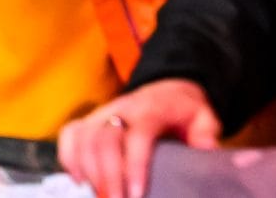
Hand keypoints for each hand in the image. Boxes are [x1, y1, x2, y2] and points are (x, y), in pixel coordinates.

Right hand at [57, 79, 221, 197]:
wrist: (169, 89)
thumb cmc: (183, 111)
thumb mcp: (204, 117)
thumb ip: (206, 133)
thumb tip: (206, 151)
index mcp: (152, 107)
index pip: (138, 133)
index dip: (134, 165)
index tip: (135, 194)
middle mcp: (122, 107)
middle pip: (104, 138)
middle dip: (107, 177)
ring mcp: (102, 113)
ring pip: (83, 137)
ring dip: (88, 172)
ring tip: (101, 196)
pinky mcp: (89, 120)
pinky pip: (69, 135)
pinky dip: (69, 159)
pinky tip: (81, 181)